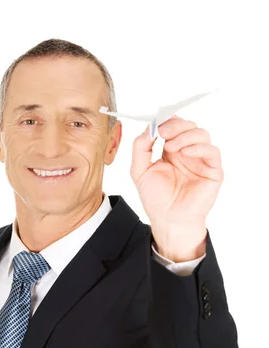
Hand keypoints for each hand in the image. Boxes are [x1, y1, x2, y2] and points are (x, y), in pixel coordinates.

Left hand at [130, 116, 223, 259]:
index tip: (156, 124)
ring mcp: (201, 160)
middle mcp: (188, 153)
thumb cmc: (156, 199)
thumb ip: (140, 147)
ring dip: (185, 135)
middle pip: (188, 125)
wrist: (168, 220)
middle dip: (175, 125)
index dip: (166, 121)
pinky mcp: (213, 170)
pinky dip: (198, 147)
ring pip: (201, 133)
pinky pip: (212, 151)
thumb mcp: (139, 170)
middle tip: (163, 133)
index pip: (174, 126)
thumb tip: (148, 128)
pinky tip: (185, 153)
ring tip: (170, 148)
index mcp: (172, 151)